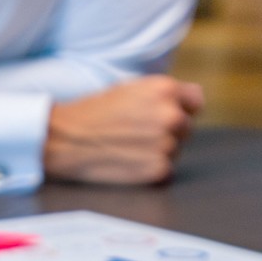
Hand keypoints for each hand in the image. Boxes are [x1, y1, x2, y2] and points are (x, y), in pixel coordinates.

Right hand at [43, 75, 203, 185]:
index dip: (180, 109)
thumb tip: (190, 104)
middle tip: (137, 135)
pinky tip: (128, 162)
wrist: (66, 140)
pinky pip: (166, 171)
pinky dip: (150, 171)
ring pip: (176, 151)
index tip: (163, 116)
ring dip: (159, 152)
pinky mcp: (159, 170)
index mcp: (165, 89)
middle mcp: (171, 115)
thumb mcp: (130, 88)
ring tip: (128, 148)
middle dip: (168, 132)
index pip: (195, 102)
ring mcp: (167, 144)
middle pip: (186, 128)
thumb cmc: (94, 113)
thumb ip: (162, 94)